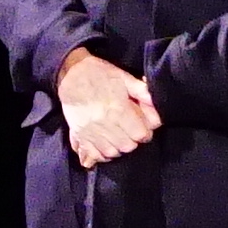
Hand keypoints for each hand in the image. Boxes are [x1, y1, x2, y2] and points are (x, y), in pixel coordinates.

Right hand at [59, 49, 164, 165]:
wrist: (71, 73)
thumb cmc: (99, 73)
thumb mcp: (124, 77)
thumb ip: (141, 91)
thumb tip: (155, 102)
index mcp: (118, 108)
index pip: (139, 134)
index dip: (145, 133)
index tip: (143, 129)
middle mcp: (104, 123)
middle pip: (127, 146)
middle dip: (133, 141)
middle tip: (131, 132)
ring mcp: (90, 130)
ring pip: (111, 152)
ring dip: (118, 147)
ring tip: (119, 138)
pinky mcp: (79, 134)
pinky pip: (93, 153)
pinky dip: (102, 153)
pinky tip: (106, 145)